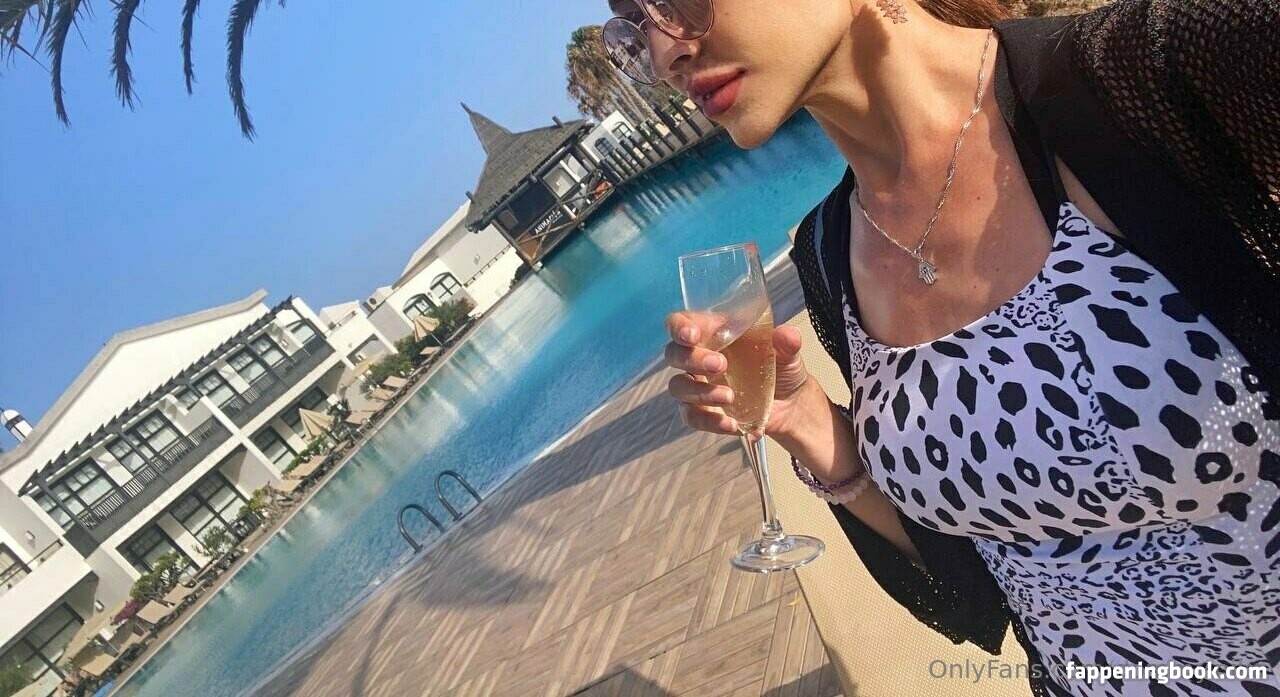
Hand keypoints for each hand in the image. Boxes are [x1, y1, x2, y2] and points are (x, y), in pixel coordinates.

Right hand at [663, 310, 813, 438]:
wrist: (791, 404)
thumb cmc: (781, 368)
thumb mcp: (788, 352)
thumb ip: (786, 342)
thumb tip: (786, 335)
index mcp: (713, 333)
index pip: (682, 323)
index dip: (679, 327)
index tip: (692, 335)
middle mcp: (698, 358)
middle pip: (674, 354)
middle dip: (692, 359)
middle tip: (720, 365)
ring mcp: (697, 386)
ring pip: (678, 387)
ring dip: (700, 392)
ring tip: (729, 397)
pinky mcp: (703, 412)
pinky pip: (692, 417)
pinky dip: (709, 421)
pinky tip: (731, 423)